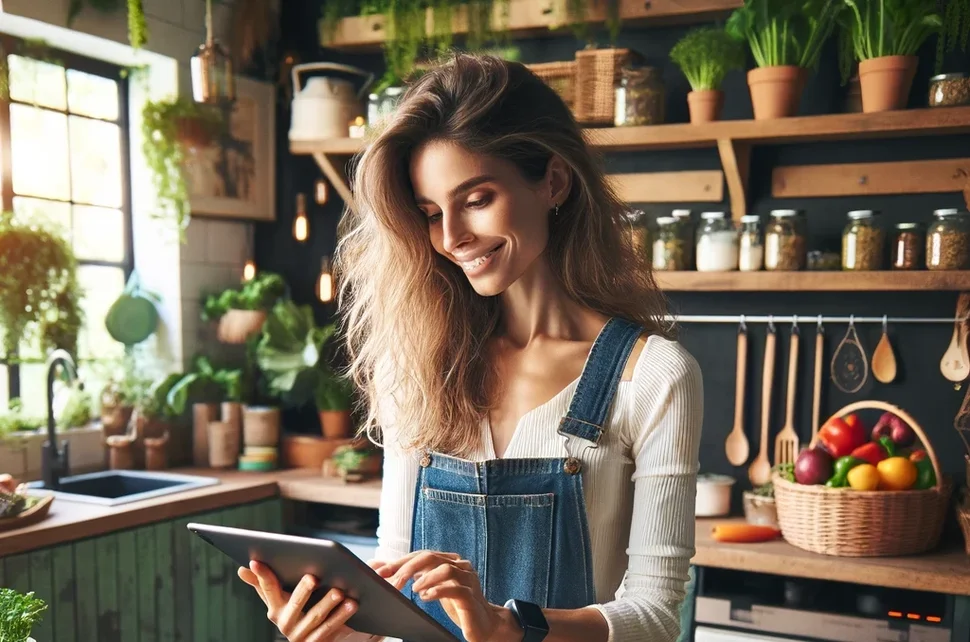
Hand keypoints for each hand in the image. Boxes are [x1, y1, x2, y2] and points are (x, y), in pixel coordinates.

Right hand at [238, 560, 364, 641]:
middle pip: (295, 603)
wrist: (311, 640)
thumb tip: (241, 569)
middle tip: (314, 577)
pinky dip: (341, 616)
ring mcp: (300, 635)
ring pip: (315, 617)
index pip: (267, 588)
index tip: (257, 561)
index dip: (261, 575)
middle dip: (304, 590)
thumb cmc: (298, 609)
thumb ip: (265, 584)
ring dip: (328, 603)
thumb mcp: (281, 597)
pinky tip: (352, 604)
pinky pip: (329, 629)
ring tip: (339, 590)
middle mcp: (284, 622)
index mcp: (275, 607)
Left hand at [373, 551, 517, 641]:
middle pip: (431, 557)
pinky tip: (426, 597)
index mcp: (450, 561)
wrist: (483, 624)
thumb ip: (417, 577)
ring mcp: (468, 579)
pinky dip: (438, 591)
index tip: (382, 572)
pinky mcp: (471, 596)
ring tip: (413, 589)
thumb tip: (384, 568)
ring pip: (445, 569)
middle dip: (408, 567)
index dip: (401, 561)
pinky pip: (455, 589)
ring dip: (425, 578)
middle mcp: (460, 565)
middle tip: (393, 581)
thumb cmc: (457, 605)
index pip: (422, 554)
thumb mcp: (434, 588)